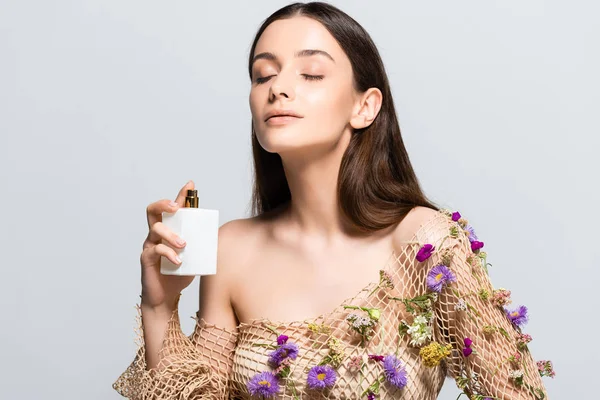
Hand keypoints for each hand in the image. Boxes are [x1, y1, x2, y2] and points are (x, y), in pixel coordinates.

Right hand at [139, 180, 195, 309]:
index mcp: (169, 230)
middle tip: (176, 208)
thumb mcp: (195, 256)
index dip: (181, 195)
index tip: (190, 185)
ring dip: (171, 234)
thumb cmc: (179, 275)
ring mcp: (150, 245)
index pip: (173, 208)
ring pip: (155, 228)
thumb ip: (202, 245)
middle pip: (153, 210)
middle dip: (164, 204)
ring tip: (184, 245)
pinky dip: (169, 254)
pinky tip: (179, 261)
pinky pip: (155, 250)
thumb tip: (221, 237)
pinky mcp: (147, 259)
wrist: (166, 298)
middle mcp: (156, 234)